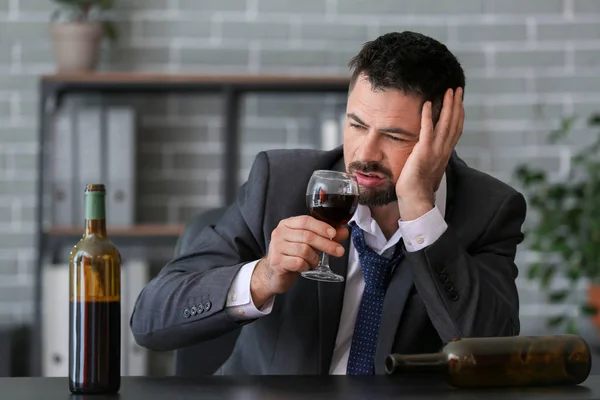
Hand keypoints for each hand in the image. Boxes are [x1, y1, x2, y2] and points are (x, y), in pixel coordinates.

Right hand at [250, 216, 348, 307]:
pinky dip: (306, 266)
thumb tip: (343, 232)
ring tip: (314, 262)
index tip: (334, 233)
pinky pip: (298, 262)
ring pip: (304, 250)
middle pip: (307, 236)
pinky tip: (305, 267)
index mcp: (287, 224)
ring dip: (315, 258)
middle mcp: (280, 233)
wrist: (274, 273)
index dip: (321, 226)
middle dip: (326, 244)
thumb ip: (325, 236)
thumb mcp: (308, 243)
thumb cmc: (292, 255)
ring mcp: (276, 247)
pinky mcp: (277, 262)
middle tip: (339, 251)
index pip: (306, 221)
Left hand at [396, 87, 463, 219]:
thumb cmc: (417, 187)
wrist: (415, 200)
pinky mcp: (423, 152)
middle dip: (456, 105)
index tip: (459, 101)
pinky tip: (427, 103)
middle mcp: (443, 150)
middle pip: (454, 123)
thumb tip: (430, 154)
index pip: (455, 130)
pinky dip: (428, 116)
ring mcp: (435, 151)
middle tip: (457, 89)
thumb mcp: (428, 168)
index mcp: (444, 154)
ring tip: (449, 91)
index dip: (459, 114)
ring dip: (448, 106)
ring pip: (445, 124)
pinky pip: (427, 131)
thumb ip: (431, 157)